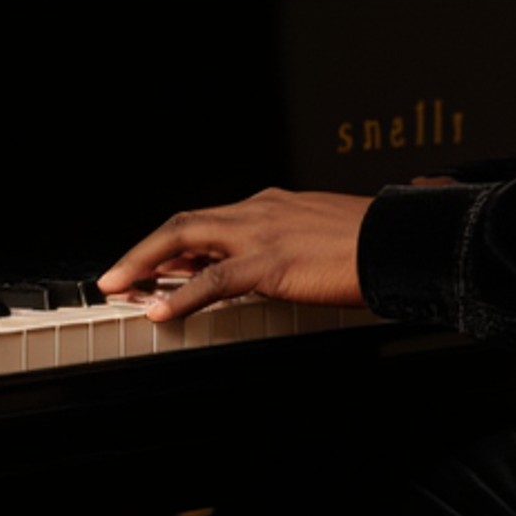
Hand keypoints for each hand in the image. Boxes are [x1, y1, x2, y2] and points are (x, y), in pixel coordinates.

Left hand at [99, 189, 373, 319]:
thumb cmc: (372, 244)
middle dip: (143, 249)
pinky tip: (162, 309)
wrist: (401, 242)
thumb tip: (277, 268)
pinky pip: (213, 279)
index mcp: (272, 205)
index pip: (207, 219)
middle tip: (114, 274)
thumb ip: (291, 247)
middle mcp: (260, 210)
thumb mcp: (322, 237)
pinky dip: (181, 294)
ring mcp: (262, 233)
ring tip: (119, 288)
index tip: (149, 263)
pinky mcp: (271, 262)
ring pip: (184, 239)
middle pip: (183, 223)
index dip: (171, 242)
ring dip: (144, 265)